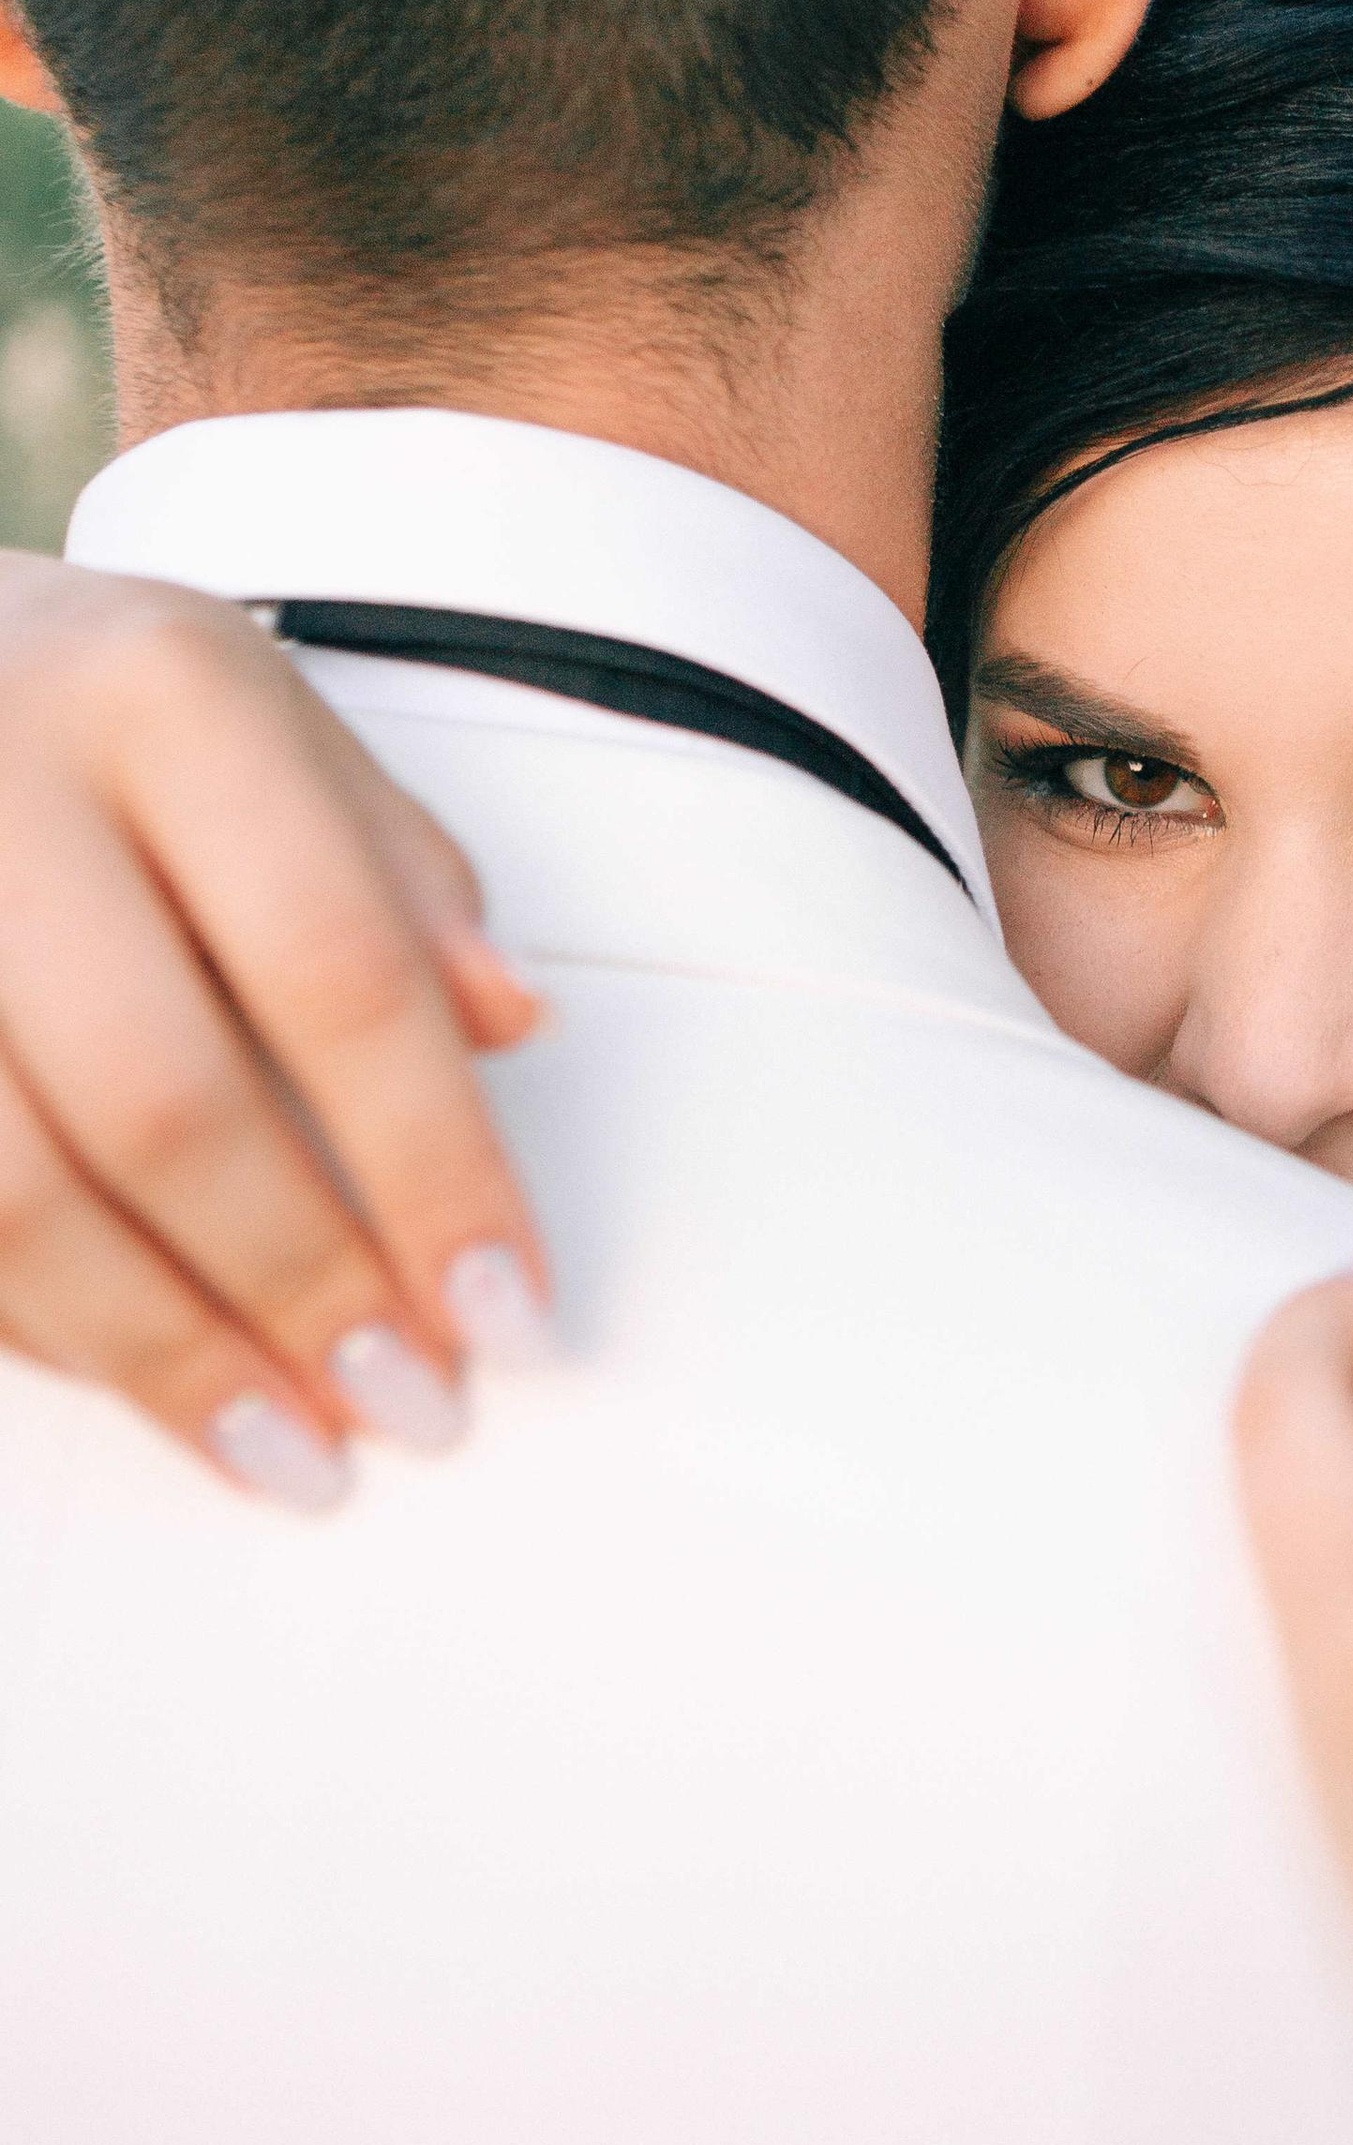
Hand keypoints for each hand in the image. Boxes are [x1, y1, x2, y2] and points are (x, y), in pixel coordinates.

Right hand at [0, 552, 548, 1500]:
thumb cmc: (92, 706)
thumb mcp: (271, 722)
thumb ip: (396, 877)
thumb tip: (510, 1025)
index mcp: (162, 699)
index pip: (339, 971)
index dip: (434, 1165)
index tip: (505, 1304)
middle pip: (169, 1104)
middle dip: (305, 1287)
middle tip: (408, 1400)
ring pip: (15, 1196)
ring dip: (168, 1352)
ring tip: (290, 1445)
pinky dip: (41, 1326)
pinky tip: (140, 1375)